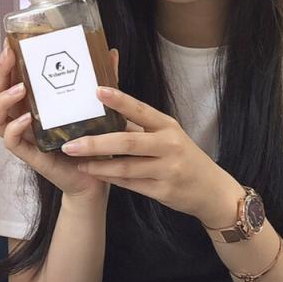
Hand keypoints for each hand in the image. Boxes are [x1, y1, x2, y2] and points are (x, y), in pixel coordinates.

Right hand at [0, 43, 140, 203]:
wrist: (96, 174)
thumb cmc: (92, 140)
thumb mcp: (97, 105)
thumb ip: (103, 81)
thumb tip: (111, 52)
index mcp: (34, 104)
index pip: (11, 79)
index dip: (7, 63)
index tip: (12, 44)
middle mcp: (23, 118)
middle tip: (9, 56)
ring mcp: (24, 136)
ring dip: (3, 100)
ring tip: (20, 88)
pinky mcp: (29, 154)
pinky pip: (11, 141)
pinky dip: (15, 128)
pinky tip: (27, 118)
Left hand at [59, 86, 240, 222]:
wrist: (211, 189)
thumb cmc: (184, 157)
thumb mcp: (169, 136)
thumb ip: (141, 127)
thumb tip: (107, 113)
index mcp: (168, 126)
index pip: (141, 110)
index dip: (119, 100)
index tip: (96, 90)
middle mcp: (169, 145)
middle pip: (127, 141)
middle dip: (96, 142)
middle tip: (71, 143)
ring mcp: (167, 170)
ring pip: (125, 167)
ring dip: (98, 165)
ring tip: (77, 161)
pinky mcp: (163, 191)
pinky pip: (130, 184)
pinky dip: (110, 178)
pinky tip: (95, 173)